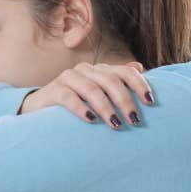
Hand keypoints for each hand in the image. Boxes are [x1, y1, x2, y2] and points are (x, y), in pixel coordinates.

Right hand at [19, 62, 153, 128]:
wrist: (39, 111)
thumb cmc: (75, 105)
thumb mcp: (98, 94)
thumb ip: (117, 81)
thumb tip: (139, 67)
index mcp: (98, 70)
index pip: (124, 72)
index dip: (139, 85)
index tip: (150, 102)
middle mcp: (84, 70)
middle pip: (110, 81)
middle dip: (125, 100)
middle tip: (135, 120)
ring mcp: (67, 78)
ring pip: (92, 89)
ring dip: (106, 108)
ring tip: (116, 124)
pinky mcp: (53, 90)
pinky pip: (70, 97)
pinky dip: (82, 109)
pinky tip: (91, 120)